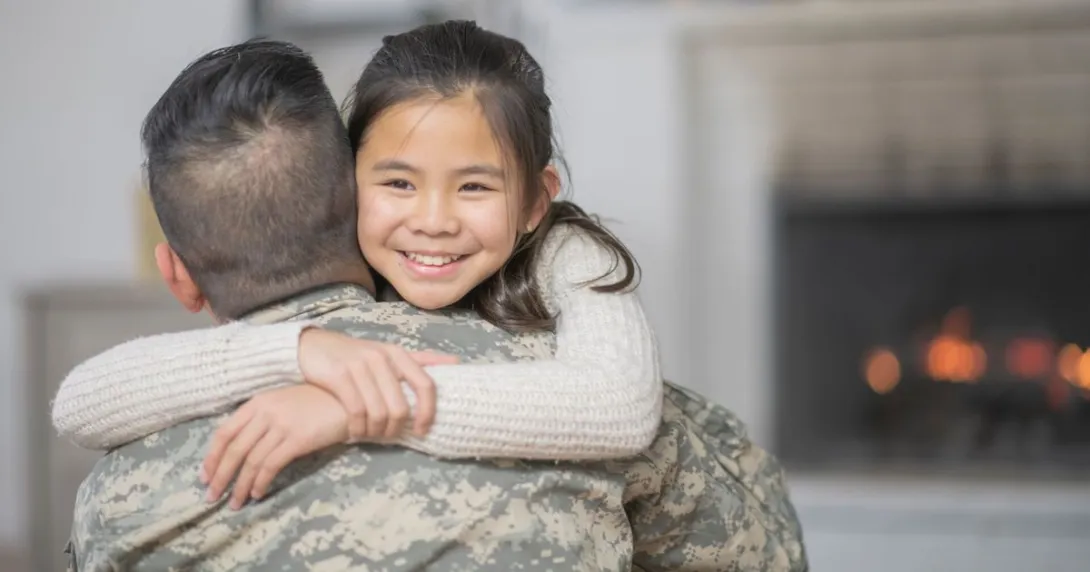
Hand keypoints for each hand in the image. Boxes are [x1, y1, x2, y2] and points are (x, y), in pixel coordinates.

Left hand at [199, 384, 348, 509]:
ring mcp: (281, 425)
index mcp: (258, 403)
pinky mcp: (297, 439)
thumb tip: (240, 448)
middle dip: (221, 477)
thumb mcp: (283, 402)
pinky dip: (261, 482)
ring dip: (240, 486)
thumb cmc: (316, 403)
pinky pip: (271, 465)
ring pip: (251, 461)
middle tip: (212, 497)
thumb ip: (262, 418)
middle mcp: (265, 412)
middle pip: (234, 450)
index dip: (212, 457)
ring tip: (235, 503)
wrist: (348, 401)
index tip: (205, 476)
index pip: (224, 432)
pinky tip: (257, 493)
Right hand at [297, 328, 457, 440]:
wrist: (314, 346)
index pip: (426, 385)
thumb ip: (420, 360)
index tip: (423, 430)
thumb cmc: (356, 356)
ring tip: (370, 433)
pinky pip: (356, 411)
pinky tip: (355, 431)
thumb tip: (456, 363)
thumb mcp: (389, 353)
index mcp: (398, 353)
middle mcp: (382, 358)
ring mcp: (360, 366)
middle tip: (388, 436)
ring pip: (379, 412)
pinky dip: (358, 427)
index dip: (428, 412)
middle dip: (395, 429)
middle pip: (401, 407)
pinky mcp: (340, 376)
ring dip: (376, 431)